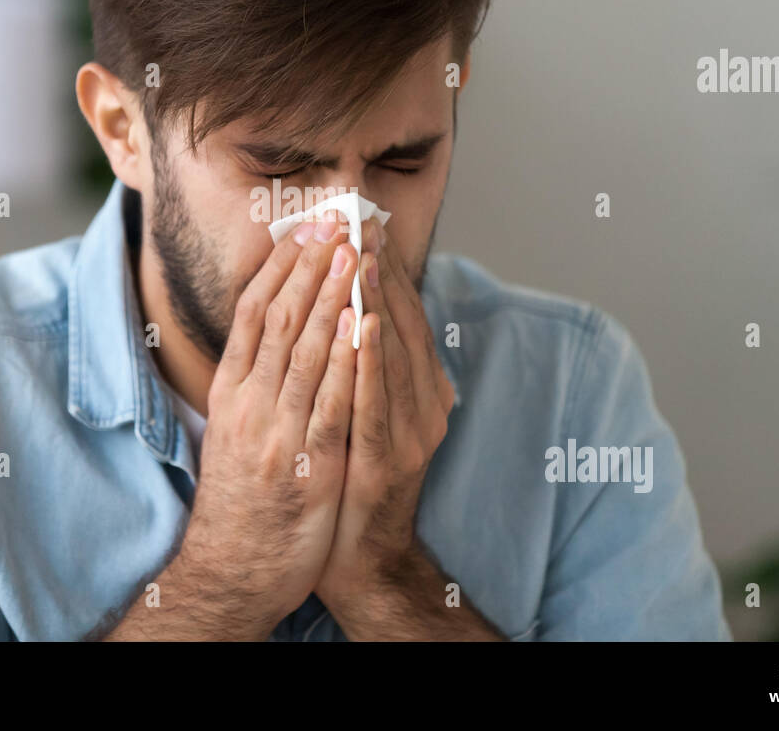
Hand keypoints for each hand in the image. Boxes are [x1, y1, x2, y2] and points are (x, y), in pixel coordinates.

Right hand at [175, 209, 360, 637]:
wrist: (234, 569)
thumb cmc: (241, 496)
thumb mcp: (235, 428)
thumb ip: (255, 379)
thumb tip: (278, 327)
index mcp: (230, 391)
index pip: (252, 313)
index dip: (279, 267)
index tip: (302, 229)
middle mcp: (248, 404)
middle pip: (279, 320)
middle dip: (310, 267)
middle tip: (334, 221)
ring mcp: (276, 433)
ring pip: (305, 351)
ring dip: (331, 297)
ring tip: (351, 252)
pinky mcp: (308, 464)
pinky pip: (331, 402)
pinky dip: (347, 361)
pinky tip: (363, 326)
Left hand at [314, 218, 455, 619]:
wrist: (359, 557)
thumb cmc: (353, 474)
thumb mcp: (366, 408)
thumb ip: (369, 359)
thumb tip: (353, 299)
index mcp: (423, 388)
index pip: (403, 314)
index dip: (385, 266)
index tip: (363, 221)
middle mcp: (425, 405)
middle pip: (402, 324)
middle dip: (379, 269)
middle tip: (360, 220)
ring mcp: (410, 435)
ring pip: (393, 355)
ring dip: (376, 302)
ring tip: (360, 254)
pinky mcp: (386, 462)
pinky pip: (375, 403)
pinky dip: (370, 362)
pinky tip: (359, 326)